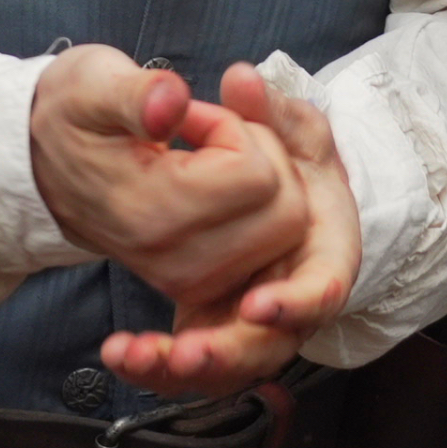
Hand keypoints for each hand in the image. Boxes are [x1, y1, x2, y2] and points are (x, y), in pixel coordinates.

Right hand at [31, 44, 306, 310]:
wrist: (41, 165)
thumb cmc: (73, 115)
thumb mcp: (94, 84)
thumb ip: (137, 94)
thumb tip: (171, 105)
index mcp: (151, 212)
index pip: (256, 175)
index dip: (235, 129)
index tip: (188, 117)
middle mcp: (175, 260)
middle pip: (286, 213)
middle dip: (264, 158)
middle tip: (207, 135)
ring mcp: (187, 279)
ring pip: (286, 232)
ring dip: (266, 183)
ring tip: (209, 158)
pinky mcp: (196, 283)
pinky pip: (269, 250)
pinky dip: (260, 211)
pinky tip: (213, 185)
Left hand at [99, 65, 359, 396]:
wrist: (243, 159)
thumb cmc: (275, 136)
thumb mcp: (274, 113)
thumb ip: (264, 102)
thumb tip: (242, 79)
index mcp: (326, 239)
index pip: (326, 282)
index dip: (299, 300)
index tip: (257, 304)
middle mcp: (295, 286)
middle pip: (275, 343)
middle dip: (229, 352)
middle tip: (185, 352)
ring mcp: (256, 312)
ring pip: (229, 362)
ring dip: (185, 368)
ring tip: (135, 357)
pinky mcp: (218, 322)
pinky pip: (195, 357)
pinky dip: (159, 364)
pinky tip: (120, 354)